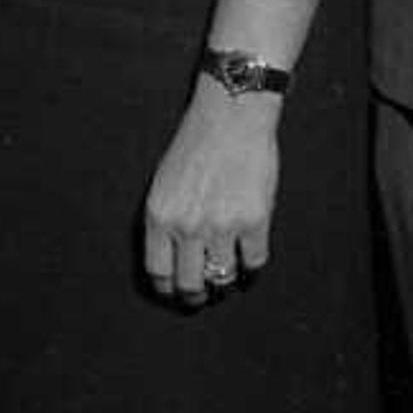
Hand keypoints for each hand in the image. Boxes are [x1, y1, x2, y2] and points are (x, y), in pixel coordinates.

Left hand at [141, 78, 280, 306]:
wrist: (231, 116)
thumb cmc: (195, 144)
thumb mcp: (163, 183)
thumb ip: (165, 220)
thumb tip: (172, 259)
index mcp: (159, 216)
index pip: (158, 272)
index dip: (168, 288)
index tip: (175, 292)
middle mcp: (187, 226)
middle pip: (190, 284)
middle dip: (196, 296)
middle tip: (201, 296)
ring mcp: (221, 226)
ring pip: (223, 278)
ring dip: (226, 282)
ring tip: (228, 276)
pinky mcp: (254, 221)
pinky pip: (254, 262)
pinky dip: (252, 265)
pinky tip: (250, 258)